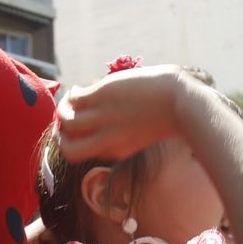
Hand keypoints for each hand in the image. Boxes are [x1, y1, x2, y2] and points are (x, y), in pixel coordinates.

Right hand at [56, 65, 205, 162]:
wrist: (181, 102)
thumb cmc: (169, 114)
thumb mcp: (141, 135)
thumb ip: (123, 135)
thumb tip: (109, 119)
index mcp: (116, 151)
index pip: (85, 154)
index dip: (77, 143)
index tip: (79, 131)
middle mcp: (105, 139)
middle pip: (68, 149)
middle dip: (61, 136)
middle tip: (66, 122)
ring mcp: (101, 118)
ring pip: (66, 122)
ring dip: (61, 111)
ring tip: (71, 100)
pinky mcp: (101, 96)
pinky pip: (75, 99)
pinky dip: (72, 94)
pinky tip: (79, 88)